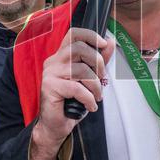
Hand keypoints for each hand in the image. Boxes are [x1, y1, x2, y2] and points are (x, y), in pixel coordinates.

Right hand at [29, 27, 114, 159]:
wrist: (55, 125)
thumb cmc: (71, 103)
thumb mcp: (89, 79)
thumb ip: (98, 61)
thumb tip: (109, 42)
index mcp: (61, 56)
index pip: (73, 34)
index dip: (90, 35)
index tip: (103, 44)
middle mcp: (53, 61)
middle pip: (78, 48)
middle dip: (97, 62)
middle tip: (102, 78)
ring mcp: (50, 74)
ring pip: (80, 69)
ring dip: (95, 85)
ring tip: (97, 96)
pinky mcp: (50, 87)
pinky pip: (77, 88)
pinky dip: (89, 98)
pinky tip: (91, 105)